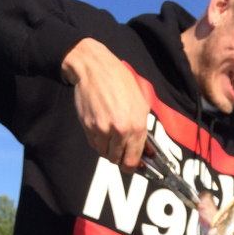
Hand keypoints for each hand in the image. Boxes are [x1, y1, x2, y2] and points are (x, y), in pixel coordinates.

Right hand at [61, 38, 148, 171]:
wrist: (95, 68)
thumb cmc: (120, 82)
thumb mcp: (141, 105)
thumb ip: (143, 131)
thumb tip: (146, 151)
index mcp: (137, 126)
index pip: (133, 160)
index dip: (132, 166)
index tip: (131, 166)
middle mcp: (120, 130)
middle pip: (117, 160)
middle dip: (119, 157)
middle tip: (119, 149)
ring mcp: (102, 129)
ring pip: (104, 153)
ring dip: (107, 148)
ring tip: (109, 134)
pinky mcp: (88, 126)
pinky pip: (93, 143)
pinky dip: (97, 140)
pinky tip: (100, 127)